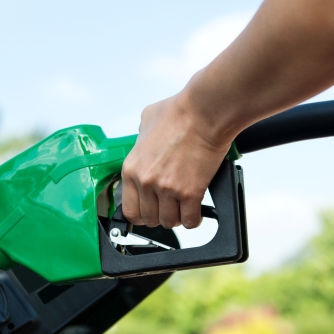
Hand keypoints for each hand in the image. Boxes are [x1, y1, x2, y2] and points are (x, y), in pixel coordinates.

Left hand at [121, 92, 231, 228]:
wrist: (204, 111)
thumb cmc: (178, 112)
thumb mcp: (146, 122)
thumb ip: (140, 140)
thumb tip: (143, 144)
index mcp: (131, 168)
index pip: (129, 209)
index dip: (142, 213)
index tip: (150, 210)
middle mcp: (146, 181)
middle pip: (150, 218)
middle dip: (161, 215)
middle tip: (170, 208)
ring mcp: (167, 189)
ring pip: (170, 222)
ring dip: (178, 218)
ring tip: (184, 208)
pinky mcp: (190, 192)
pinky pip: (190, 220)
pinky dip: (195, 218)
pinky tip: (197, 211)